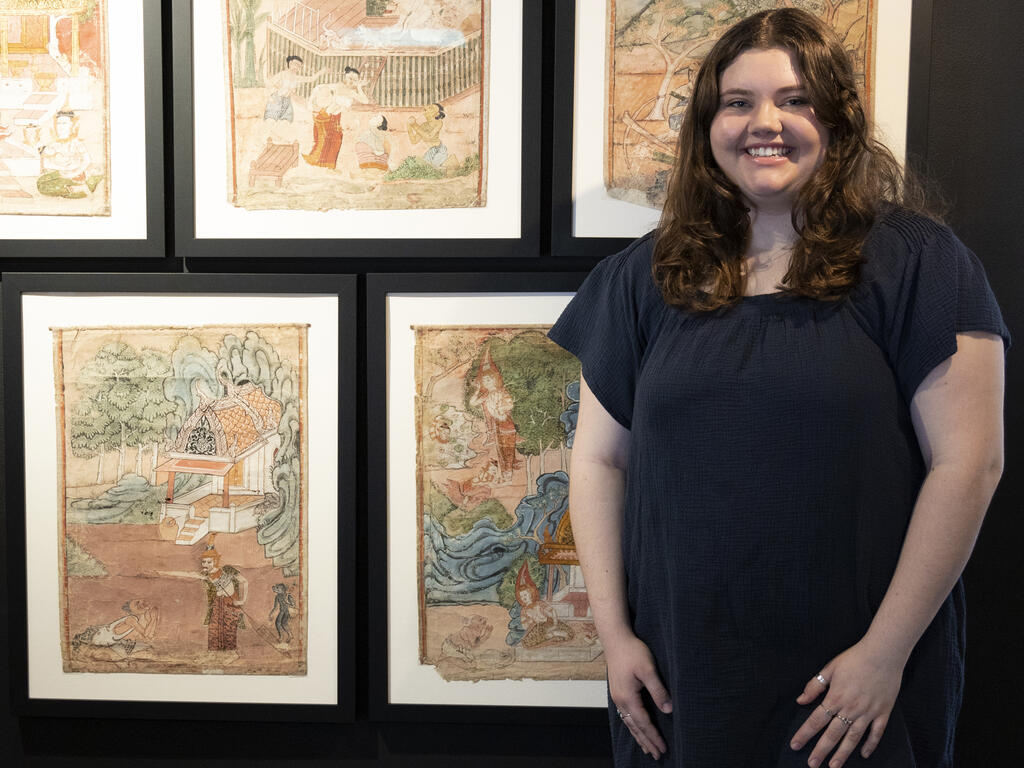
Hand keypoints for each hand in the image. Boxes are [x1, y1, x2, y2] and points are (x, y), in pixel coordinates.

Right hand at [605, 633, 671, 759]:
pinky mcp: (618, 691)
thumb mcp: (648, 669)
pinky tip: (635, 728)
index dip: (654, 736)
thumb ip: (658, 690)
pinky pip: (624, 715)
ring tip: (647, 748)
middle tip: (657, 755)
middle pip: (635, 727)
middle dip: (646, 742)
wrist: (615, 638)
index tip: (663, 748)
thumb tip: (668, 710)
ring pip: (628, 723)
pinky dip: (632, 726)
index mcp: (628, 697)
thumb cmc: (632, 651)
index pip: (643, 723)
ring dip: (639, 736)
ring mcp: (617, 696)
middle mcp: (620, 700)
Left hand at [790, 641, 905, 766]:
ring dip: (843, 753)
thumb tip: (801, 700)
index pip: (816, 720)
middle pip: (833, 734)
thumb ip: (815, 686)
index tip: (795, 745)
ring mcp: (868, 713)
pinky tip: (864, 754)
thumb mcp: (830, 668)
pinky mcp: (883, 713)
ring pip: (853, 738)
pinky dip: (870, 745)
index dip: (804, 734)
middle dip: (821, 750)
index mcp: (835, 697)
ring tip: (834, 766)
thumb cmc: (855, 659)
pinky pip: (876, 733)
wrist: (883, 654)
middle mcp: (851, 709)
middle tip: (812, 764)